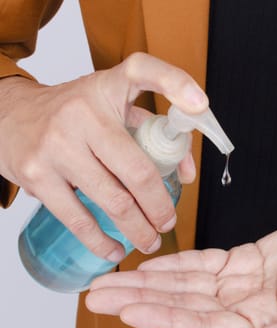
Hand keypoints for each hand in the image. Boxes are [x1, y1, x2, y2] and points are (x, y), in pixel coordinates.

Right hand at [0, 52, 205, 260]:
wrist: (9, 114)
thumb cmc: (74, 111)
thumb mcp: (113, 106)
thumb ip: (154, 130)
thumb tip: (186, 174)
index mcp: (107, 88)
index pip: (143, 71)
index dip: (176, 84)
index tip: (201, 105)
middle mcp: (82, 114)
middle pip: (136, 169)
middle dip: (159, 205)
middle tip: (168, 222)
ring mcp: (57, 146)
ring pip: (112, 200)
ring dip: (137, 229)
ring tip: (150, 240)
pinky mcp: (37, 175)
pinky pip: (76, 218)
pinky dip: (100, 241)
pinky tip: (115, 251)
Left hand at [86, 203, 276, 327]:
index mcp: (265, 325)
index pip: (203, 327)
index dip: (164, 317)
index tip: (128, 307)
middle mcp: (249, 308)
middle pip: (185, 306)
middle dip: (142, 300)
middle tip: (99, 295)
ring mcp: (246, 284)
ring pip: (188, 285)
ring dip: (151, 281)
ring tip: (113, 280)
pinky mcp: (247, 260)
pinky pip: (206, 264)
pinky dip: (177, 264)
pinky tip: (152, 265)